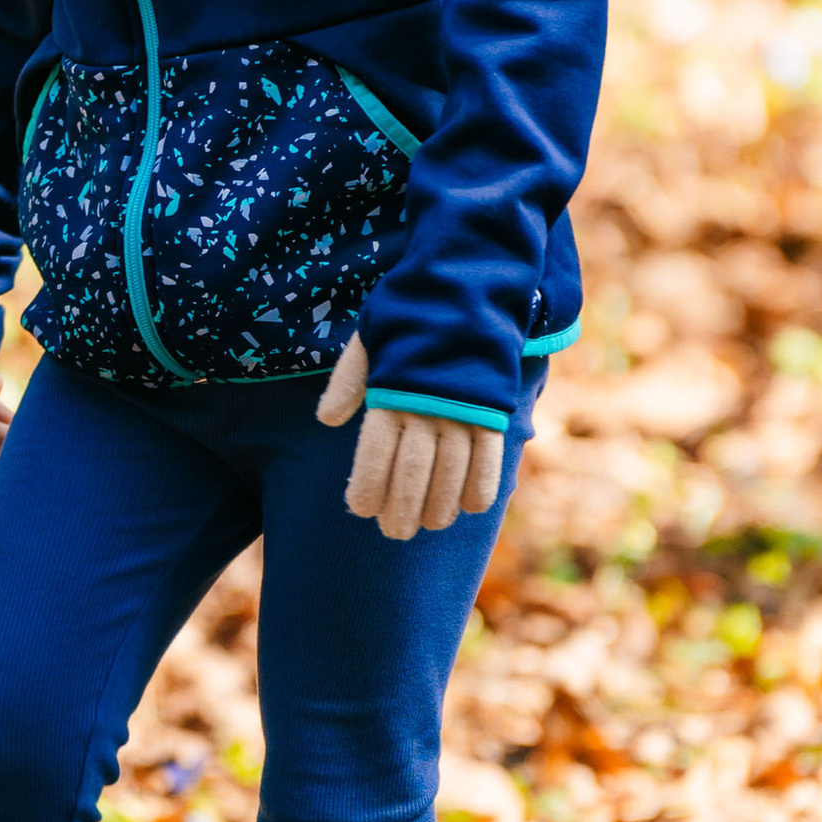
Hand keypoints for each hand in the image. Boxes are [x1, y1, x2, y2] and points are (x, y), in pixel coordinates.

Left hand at [318, 333, 501, 543]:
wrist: (467, 289)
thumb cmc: (408, 320)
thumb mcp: (367, 340)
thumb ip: (348, 382)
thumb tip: (327, 421)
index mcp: (390, 394)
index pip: (375, 456)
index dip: (368, 490)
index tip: (361, 510)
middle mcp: (426, 408)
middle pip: (412, 474)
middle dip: (402, 511)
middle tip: (395, 532)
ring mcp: (463, 412)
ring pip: (450, 475)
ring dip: (439, 508)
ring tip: (429, 524)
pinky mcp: (494, 413)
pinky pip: (489, 462)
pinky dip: (479, 489)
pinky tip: (467, 507)